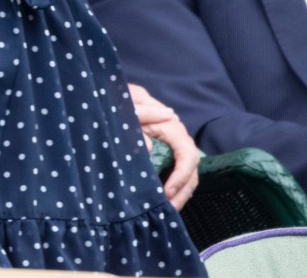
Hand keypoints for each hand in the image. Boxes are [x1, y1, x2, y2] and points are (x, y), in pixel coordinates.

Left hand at [130, 83, 198, 210]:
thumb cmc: (123, 101)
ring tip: (165, 211)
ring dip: (179, 195)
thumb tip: (149, 146)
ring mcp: (172, 147)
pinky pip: (176, 175)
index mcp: (171, 125)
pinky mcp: (165, 155)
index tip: (167, 192)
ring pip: (187, 176)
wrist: (115, 97)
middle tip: (167, 210)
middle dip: (182, 192)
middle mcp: (177, 138)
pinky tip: (161, 202)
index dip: (181, 175)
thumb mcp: (129, 106)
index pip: (188, 154)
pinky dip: (173, 190)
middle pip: (191, 170)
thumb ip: (139, 120)